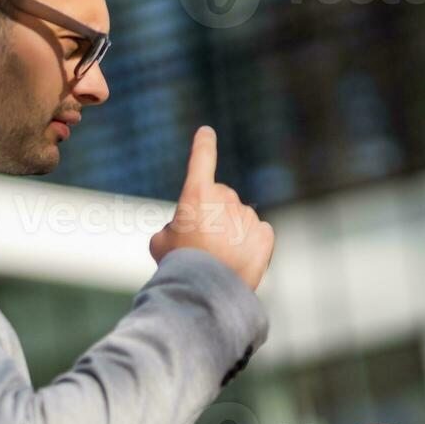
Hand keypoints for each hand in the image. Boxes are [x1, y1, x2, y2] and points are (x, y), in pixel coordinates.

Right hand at [149, 126, 274, 289]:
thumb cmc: (179, 265)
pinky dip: (249, 243)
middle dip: (212, 215)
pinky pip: (257, 232)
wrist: (206, 291)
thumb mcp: (160, 243)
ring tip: (218, 259)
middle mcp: (225, 199)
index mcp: (197, 194)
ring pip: (238, 218)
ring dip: (230, 232)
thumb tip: (182, 231)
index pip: (202, 159)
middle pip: (220, 199)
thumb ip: (171, 228)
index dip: (203, 145)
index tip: (206, 132)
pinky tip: (237, 259)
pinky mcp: (264, 234)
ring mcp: (247, 216)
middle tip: (201, 244)